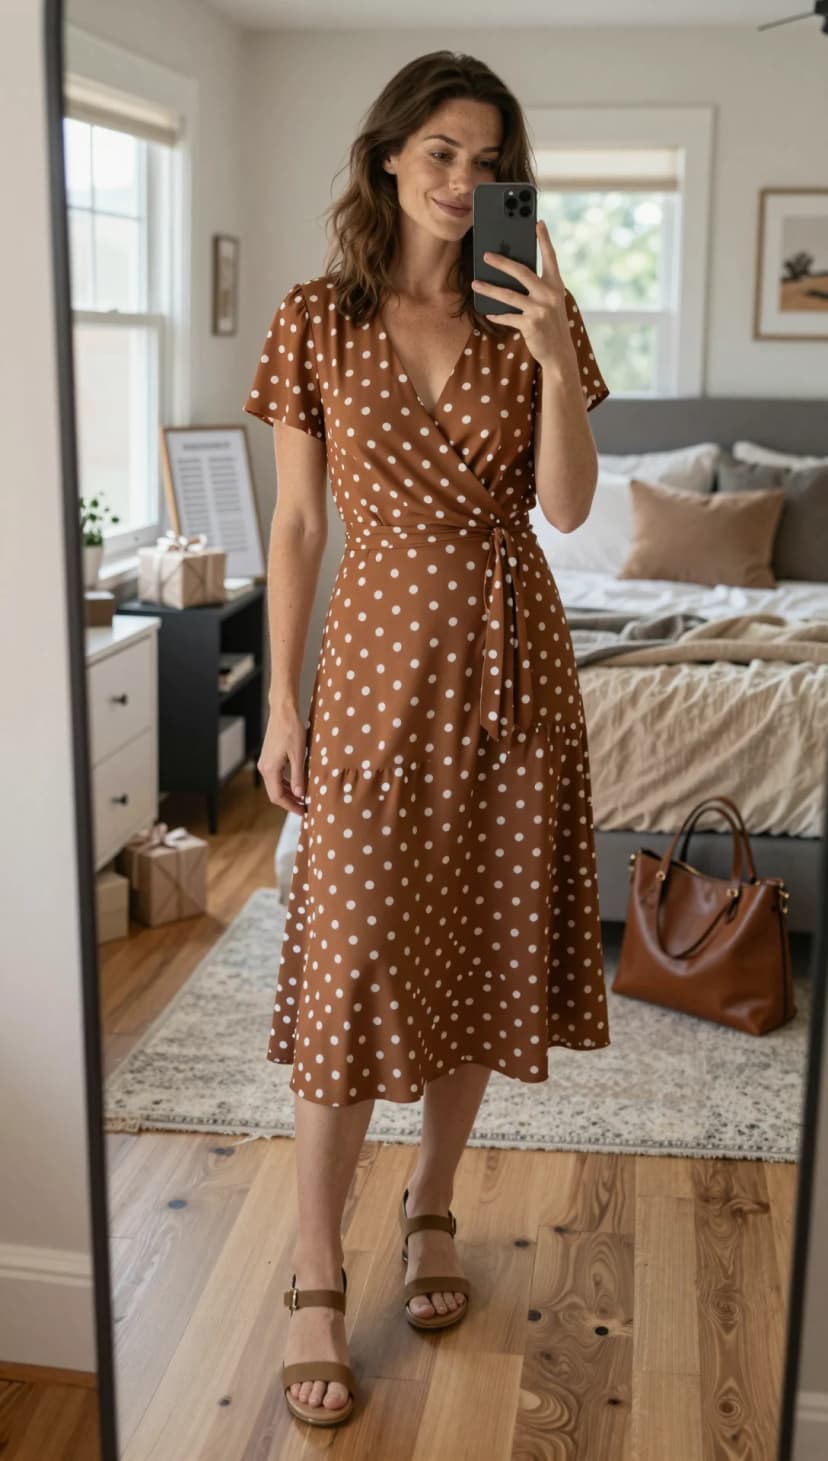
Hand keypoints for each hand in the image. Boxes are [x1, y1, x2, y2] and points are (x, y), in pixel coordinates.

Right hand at [258, 705, 306, 814]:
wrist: (283, 711)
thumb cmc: (291, 729)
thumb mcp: (299, 755)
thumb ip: (298, 776)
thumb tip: (300, 795)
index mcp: (270, 769)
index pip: (277, 797)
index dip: (291, 806)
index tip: (304, 812)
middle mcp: (265, 768)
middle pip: (275, 793)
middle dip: (290, 802)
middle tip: (305, 808)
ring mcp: (266, 763)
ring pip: (275, 786)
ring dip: (288, 794)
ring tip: (303, 799)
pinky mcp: (269, 758)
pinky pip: (276, 777)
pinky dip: (286, 784)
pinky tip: (297, 785)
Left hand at [471, 219, 568, 366]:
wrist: (559, 352)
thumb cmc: (551, 322)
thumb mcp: (550, 301)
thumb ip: (537, 287)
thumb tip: (511, 273)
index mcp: (556, 285)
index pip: (550, 257)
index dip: (544, 239)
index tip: (537, 222)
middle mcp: (549, 294)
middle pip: (522, 272)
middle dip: (502, 262)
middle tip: (486, 255)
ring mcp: (540, 309)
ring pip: (508, 295)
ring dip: (489, 289)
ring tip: (474, 283)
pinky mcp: (530, 324)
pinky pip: (507, 316)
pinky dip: (497, 315)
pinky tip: (488, 312)